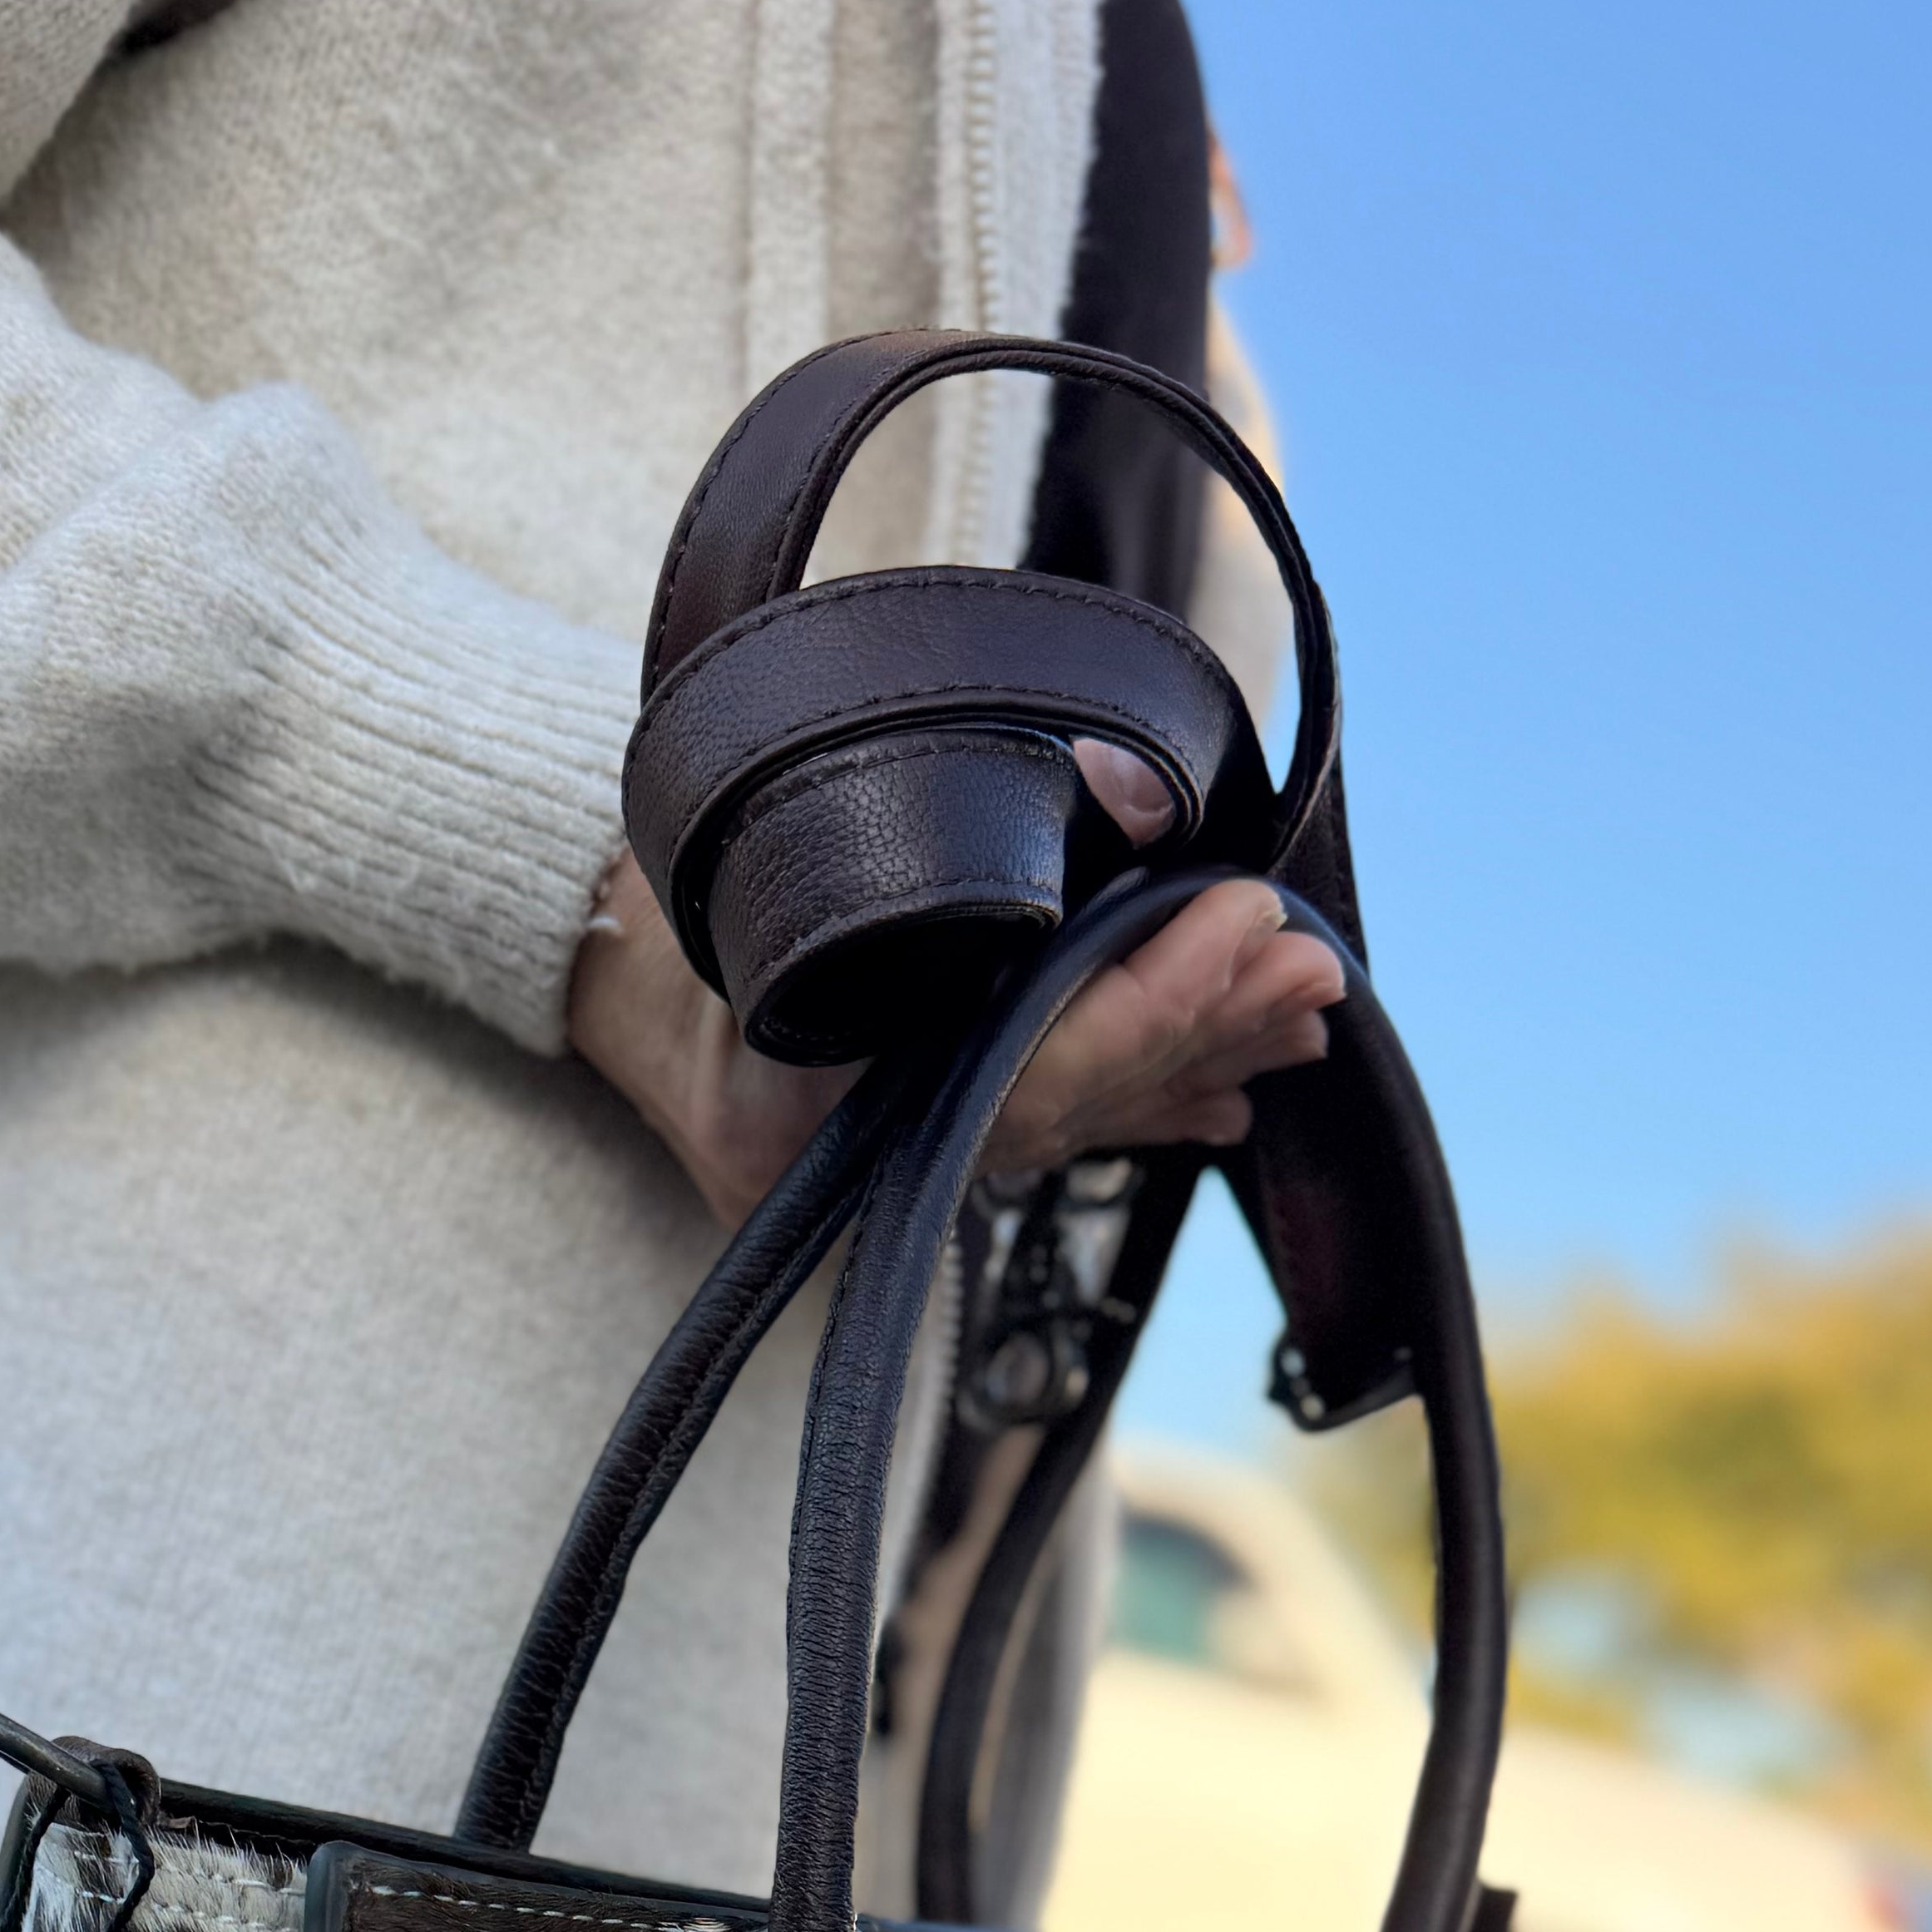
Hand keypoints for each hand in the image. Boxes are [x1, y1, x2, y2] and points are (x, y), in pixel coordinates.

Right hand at [565, 738, 1342, 1227]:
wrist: (618, 979)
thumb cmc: (691, 932)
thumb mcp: (794, 880)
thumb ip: (945, 841)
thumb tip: (1120, 786)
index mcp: (881, 1112)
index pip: (1061, 1067)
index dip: (1167, 998)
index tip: (1242, 917)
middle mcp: (920, 1145)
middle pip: (1102, 1093)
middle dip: (1214, 1023)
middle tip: (1313, 967)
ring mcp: (933, 1139)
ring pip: (1098, 1105)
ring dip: (1208, 1052)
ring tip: (1303, 1015)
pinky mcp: (945, 1115)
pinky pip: (1068, 1117)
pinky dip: (1154, 1098)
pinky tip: (1232, 1100)